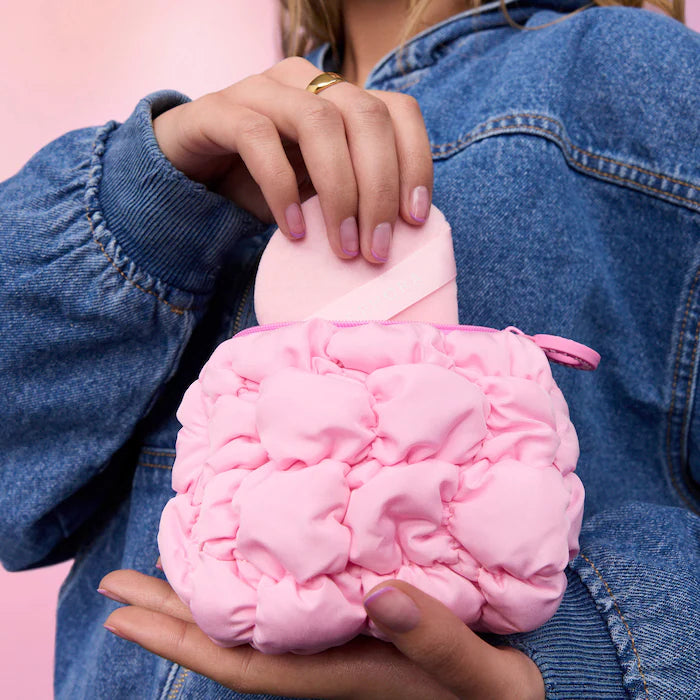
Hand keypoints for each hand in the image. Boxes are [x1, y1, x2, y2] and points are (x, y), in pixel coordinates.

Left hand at [99, 570, 543, 699]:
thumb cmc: (501, 697)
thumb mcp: (487, 677)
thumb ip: (440, 642)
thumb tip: (381, 594)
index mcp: (343, 671)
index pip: (243, 662)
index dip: (180, 639)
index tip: (124, 612)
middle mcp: (326, 656)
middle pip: (231, 639)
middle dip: (169, 615)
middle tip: (115, 584)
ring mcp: (337, 639)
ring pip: (252, 617)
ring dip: (203, 593)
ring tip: (163, 563)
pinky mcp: (355, 621)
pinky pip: (284, 600)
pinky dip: (251, 578)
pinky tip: (243, 557)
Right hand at [153, 57, 432, 262]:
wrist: (189, 176)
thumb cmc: (263, 186)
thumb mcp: (318, 192)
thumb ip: (354, 196)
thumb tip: (399, 233)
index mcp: (338, 99)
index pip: (396, 110)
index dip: (415, 162)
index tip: (415, 220)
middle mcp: (306, 84)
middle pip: (366, 117)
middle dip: (380, 189)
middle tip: (376, 249)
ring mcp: (262, 90)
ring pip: (319, 122)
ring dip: (340, 192)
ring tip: (342, 247)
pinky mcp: (219, 110)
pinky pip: (258, 140)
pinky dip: (283, 189)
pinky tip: (294, 231)